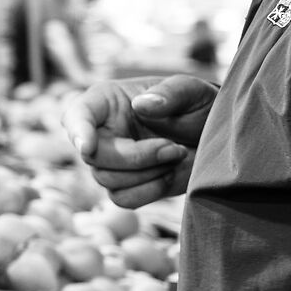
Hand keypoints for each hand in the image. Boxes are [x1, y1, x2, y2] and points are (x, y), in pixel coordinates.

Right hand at [60, 74, 218, 207]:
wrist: (214, 135)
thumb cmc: (197, 106)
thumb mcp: (191, 91)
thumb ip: (171, 93)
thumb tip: (141, 105)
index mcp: (106, 102)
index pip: (77, 115)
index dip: (77, 131)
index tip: (88, 147)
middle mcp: (100, 132)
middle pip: (93, 156)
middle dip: (136, 157)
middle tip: (173, 148)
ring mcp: (110, 161)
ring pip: (107, 180)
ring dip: (148, 173)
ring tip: (176, 155)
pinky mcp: (125, 185)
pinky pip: (123, 198)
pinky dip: (150, 190)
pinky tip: (169, 173)